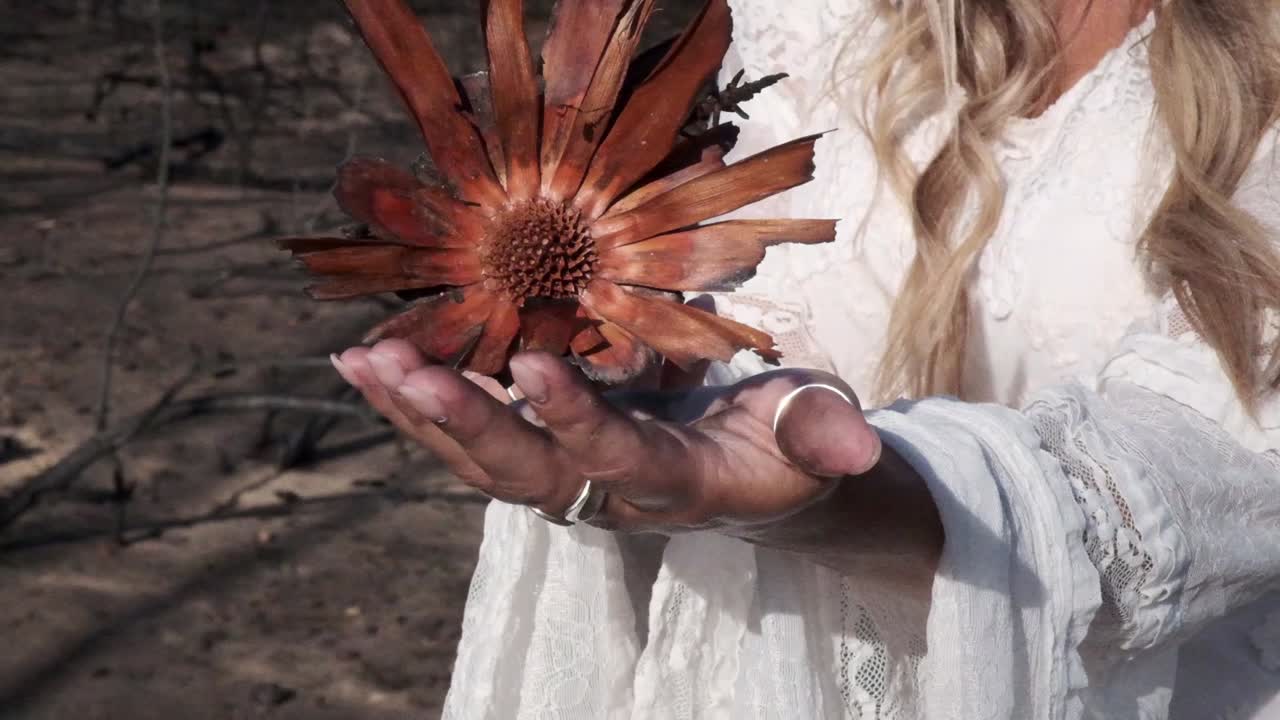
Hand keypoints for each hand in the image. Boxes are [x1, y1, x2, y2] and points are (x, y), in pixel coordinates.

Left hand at [331, 340, 884, 531]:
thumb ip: (823, 435)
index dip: (573, 417)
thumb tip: (856, 446)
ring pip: (479, 458)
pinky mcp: (543, 449)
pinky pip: (472, 432)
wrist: (751, 476)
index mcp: (671, 480)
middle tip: (398, 368)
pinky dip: (419, 400)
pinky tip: (370, 362)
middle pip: (521, 470)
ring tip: (360, 361)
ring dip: (418, 411)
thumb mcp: (814, 430)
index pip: (614, 456)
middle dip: (461, 422)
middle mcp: (605, 488)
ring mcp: (567, 473)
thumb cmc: (784, 444)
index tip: (529, 362)